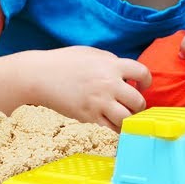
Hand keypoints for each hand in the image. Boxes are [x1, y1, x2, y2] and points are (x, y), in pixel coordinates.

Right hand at [26, 46, 151, 131]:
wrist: (38, 75)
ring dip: (127, 120)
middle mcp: (108, 84)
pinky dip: (113, 130)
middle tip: (131, 106)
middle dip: (137, 105)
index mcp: (111, 65)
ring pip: (127, 119)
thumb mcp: (90, 53)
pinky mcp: (88, 117)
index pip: (143, 73)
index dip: (146, 81)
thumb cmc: (62, 62)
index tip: (142, 86)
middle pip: (138, 101)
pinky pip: (110, 130)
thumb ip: (110, 60)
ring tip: (122, 118)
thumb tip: (126, 73)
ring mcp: (98, 102)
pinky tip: (109, 125)